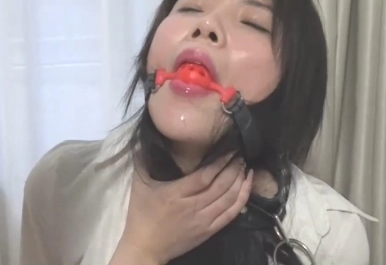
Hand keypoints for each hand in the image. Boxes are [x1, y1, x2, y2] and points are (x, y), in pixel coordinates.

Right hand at [110, 153, 253, 264]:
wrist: (146, 248)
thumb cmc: (141, 214)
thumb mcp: (139, 185)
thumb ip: (143, 160)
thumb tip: (147, 137)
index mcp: (176, 194)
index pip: (205, 176)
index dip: (220, 162)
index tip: (230, 149)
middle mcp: (193, 207)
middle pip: (221, 186)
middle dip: (234, 168)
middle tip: (241, 153)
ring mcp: (204, 221)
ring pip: (229, 199)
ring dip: (240, 181)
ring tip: (245, 166)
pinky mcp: (210, 231)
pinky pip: (232, 214)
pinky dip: (242, 199)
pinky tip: (247, 186)